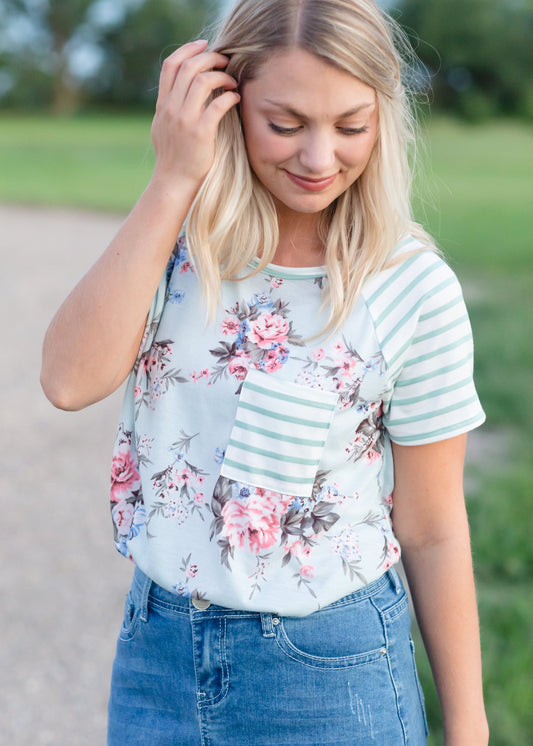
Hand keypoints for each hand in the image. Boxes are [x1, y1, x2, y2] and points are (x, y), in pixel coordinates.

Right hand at [150, 40, 239, 190]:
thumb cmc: (174, 157)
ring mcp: (184, 121)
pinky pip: (218, 105)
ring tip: (233, 81)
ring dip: (222, 76)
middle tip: (225, 61)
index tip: (204, 45)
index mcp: (162, 105)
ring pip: (202, 82)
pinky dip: (230, 97)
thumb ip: (171, 107)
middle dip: (210, 58)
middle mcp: (171, 109)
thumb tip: (182, 90)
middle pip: (188, 68)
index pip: (170, 66)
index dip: (188, 50)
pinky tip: (236, 98)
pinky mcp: (200, 133)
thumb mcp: (164, 127)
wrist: (173, 182)